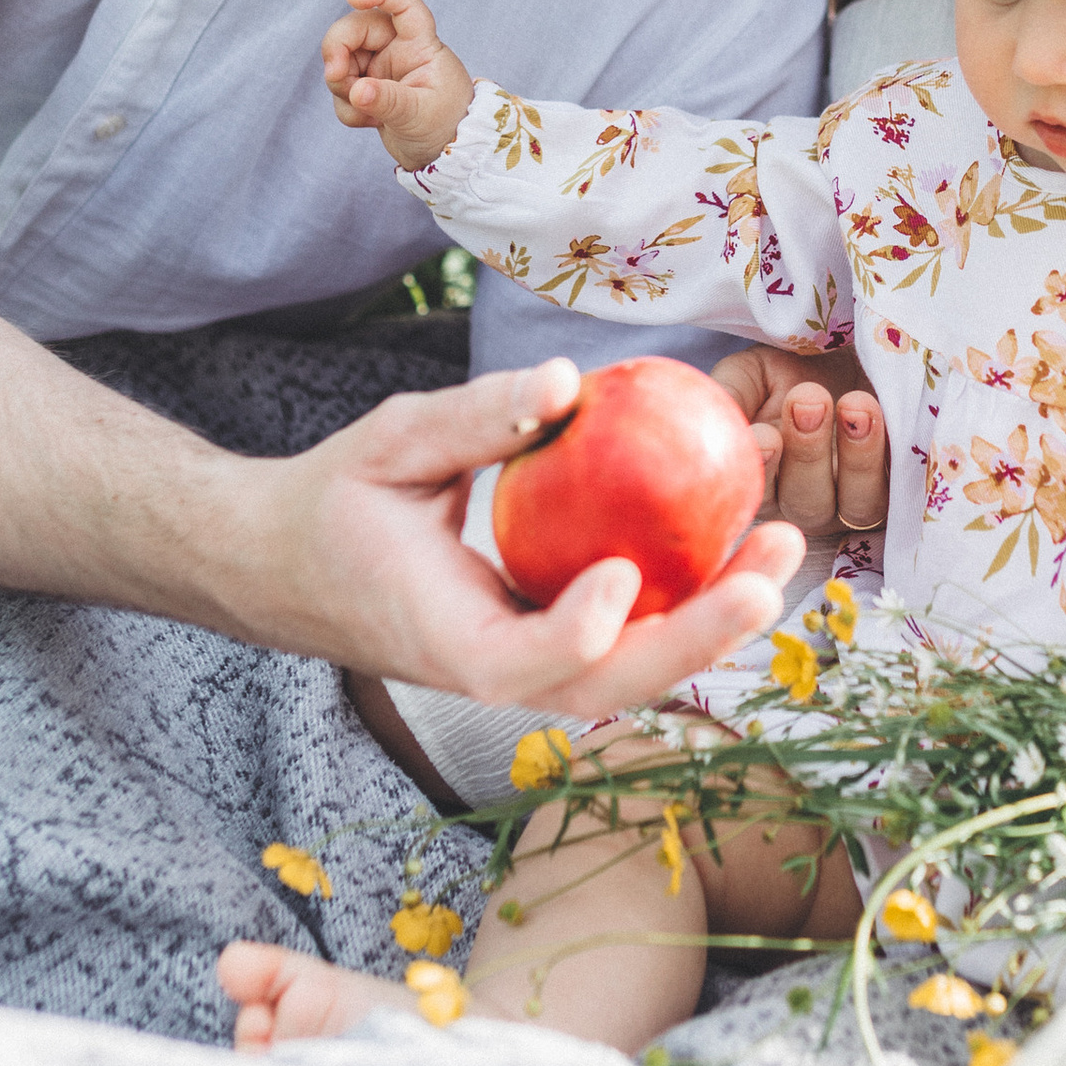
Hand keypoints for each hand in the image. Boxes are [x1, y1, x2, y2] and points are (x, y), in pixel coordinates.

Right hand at [250, 359, 806, 708]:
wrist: (286, 566)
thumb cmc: (334, 502)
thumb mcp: (388, 443)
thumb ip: (473, 417)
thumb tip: (565, 380)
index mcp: (447, 642)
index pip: (524, 662)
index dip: (578, 631)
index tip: (617, 570)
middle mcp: (498, 674)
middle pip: (611, 684)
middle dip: (700, 638)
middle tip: (772, 570)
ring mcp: (529, 669)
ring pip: (633, 671)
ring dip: (714, 621)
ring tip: (780, 548)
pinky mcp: (548, 648)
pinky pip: (627, 640)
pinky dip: (687, 600)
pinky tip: (739, 542)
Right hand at [323, 0, 475, 170]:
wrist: (443, 155)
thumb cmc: (447, 125)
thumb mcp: (419, 114)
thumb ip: (387, 101)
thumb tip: (356, 91)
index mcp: (420, 45)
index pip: (404, 6)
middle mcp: (397, 50)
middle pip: (356, 29)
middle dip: (337, 49)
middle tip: (336, 77)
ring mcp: (379, 68)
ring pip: (341, 60)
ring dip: (342, 86)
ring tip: (368, 114)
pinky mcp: (366, 88)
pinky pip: (342, 89)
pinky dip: (347, 108)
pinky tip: (369, 122)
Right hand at [709, 343, 890, 536]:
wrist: (850, 348)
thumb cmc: (792, 366)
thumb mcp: (749, 374)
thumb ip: (727, 398)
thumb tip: (712, 425)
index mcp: (764, 480)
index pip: (756, 491)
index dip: (761, 467)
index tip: (764, 433)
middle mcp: (807, 500)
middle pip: (806, 503)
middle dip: (808, 452)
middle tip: (810, 399)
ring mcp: (854, 498)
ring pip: (856, 504)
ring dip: (857, 456)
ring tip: (856, 405)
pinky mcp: (898, 486)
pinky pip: (897, 489)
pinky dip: (889, 455)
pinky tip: (882, 413)